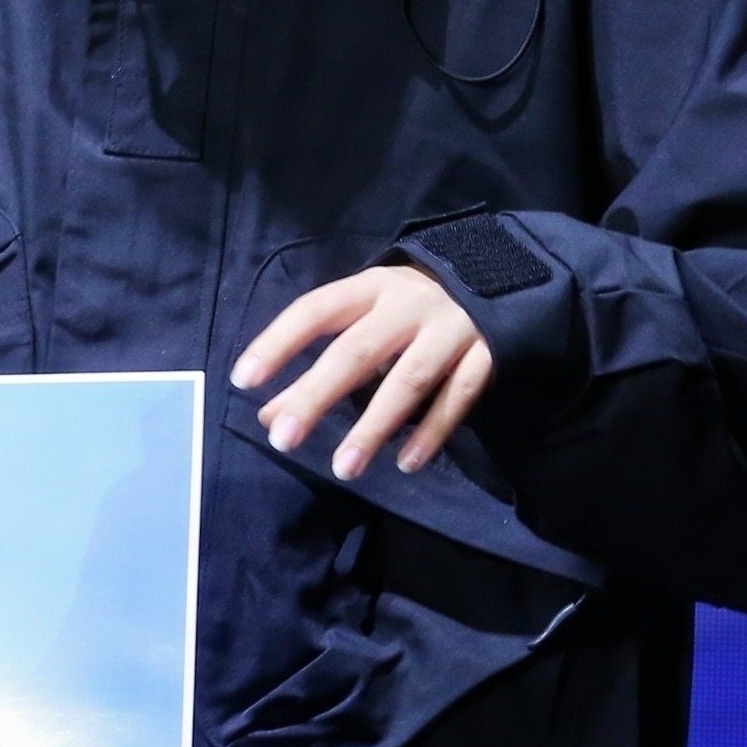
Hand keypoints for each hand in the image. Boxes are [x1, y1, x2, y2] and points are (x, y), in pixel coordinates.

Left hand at [234, 262, 494, 479]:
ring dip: (374, 426)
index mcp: (371, 287)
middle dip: (316, 396)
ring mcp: (453, 329)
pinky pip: (459, 398)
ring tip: (343, 467)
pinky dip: (432, 432)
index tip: (243, 379)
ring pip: (409, 380)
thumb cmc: (410, 305)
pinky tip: (406, 463)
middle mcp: (409, 304)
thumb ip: (319, 360)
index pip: (314, 310)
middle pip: (356, 351)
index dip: (278, 342)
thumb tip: (268, 414)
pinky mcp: (490, 353)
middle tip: (283, 439)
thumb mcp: (367, 315)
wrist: (502, 278)